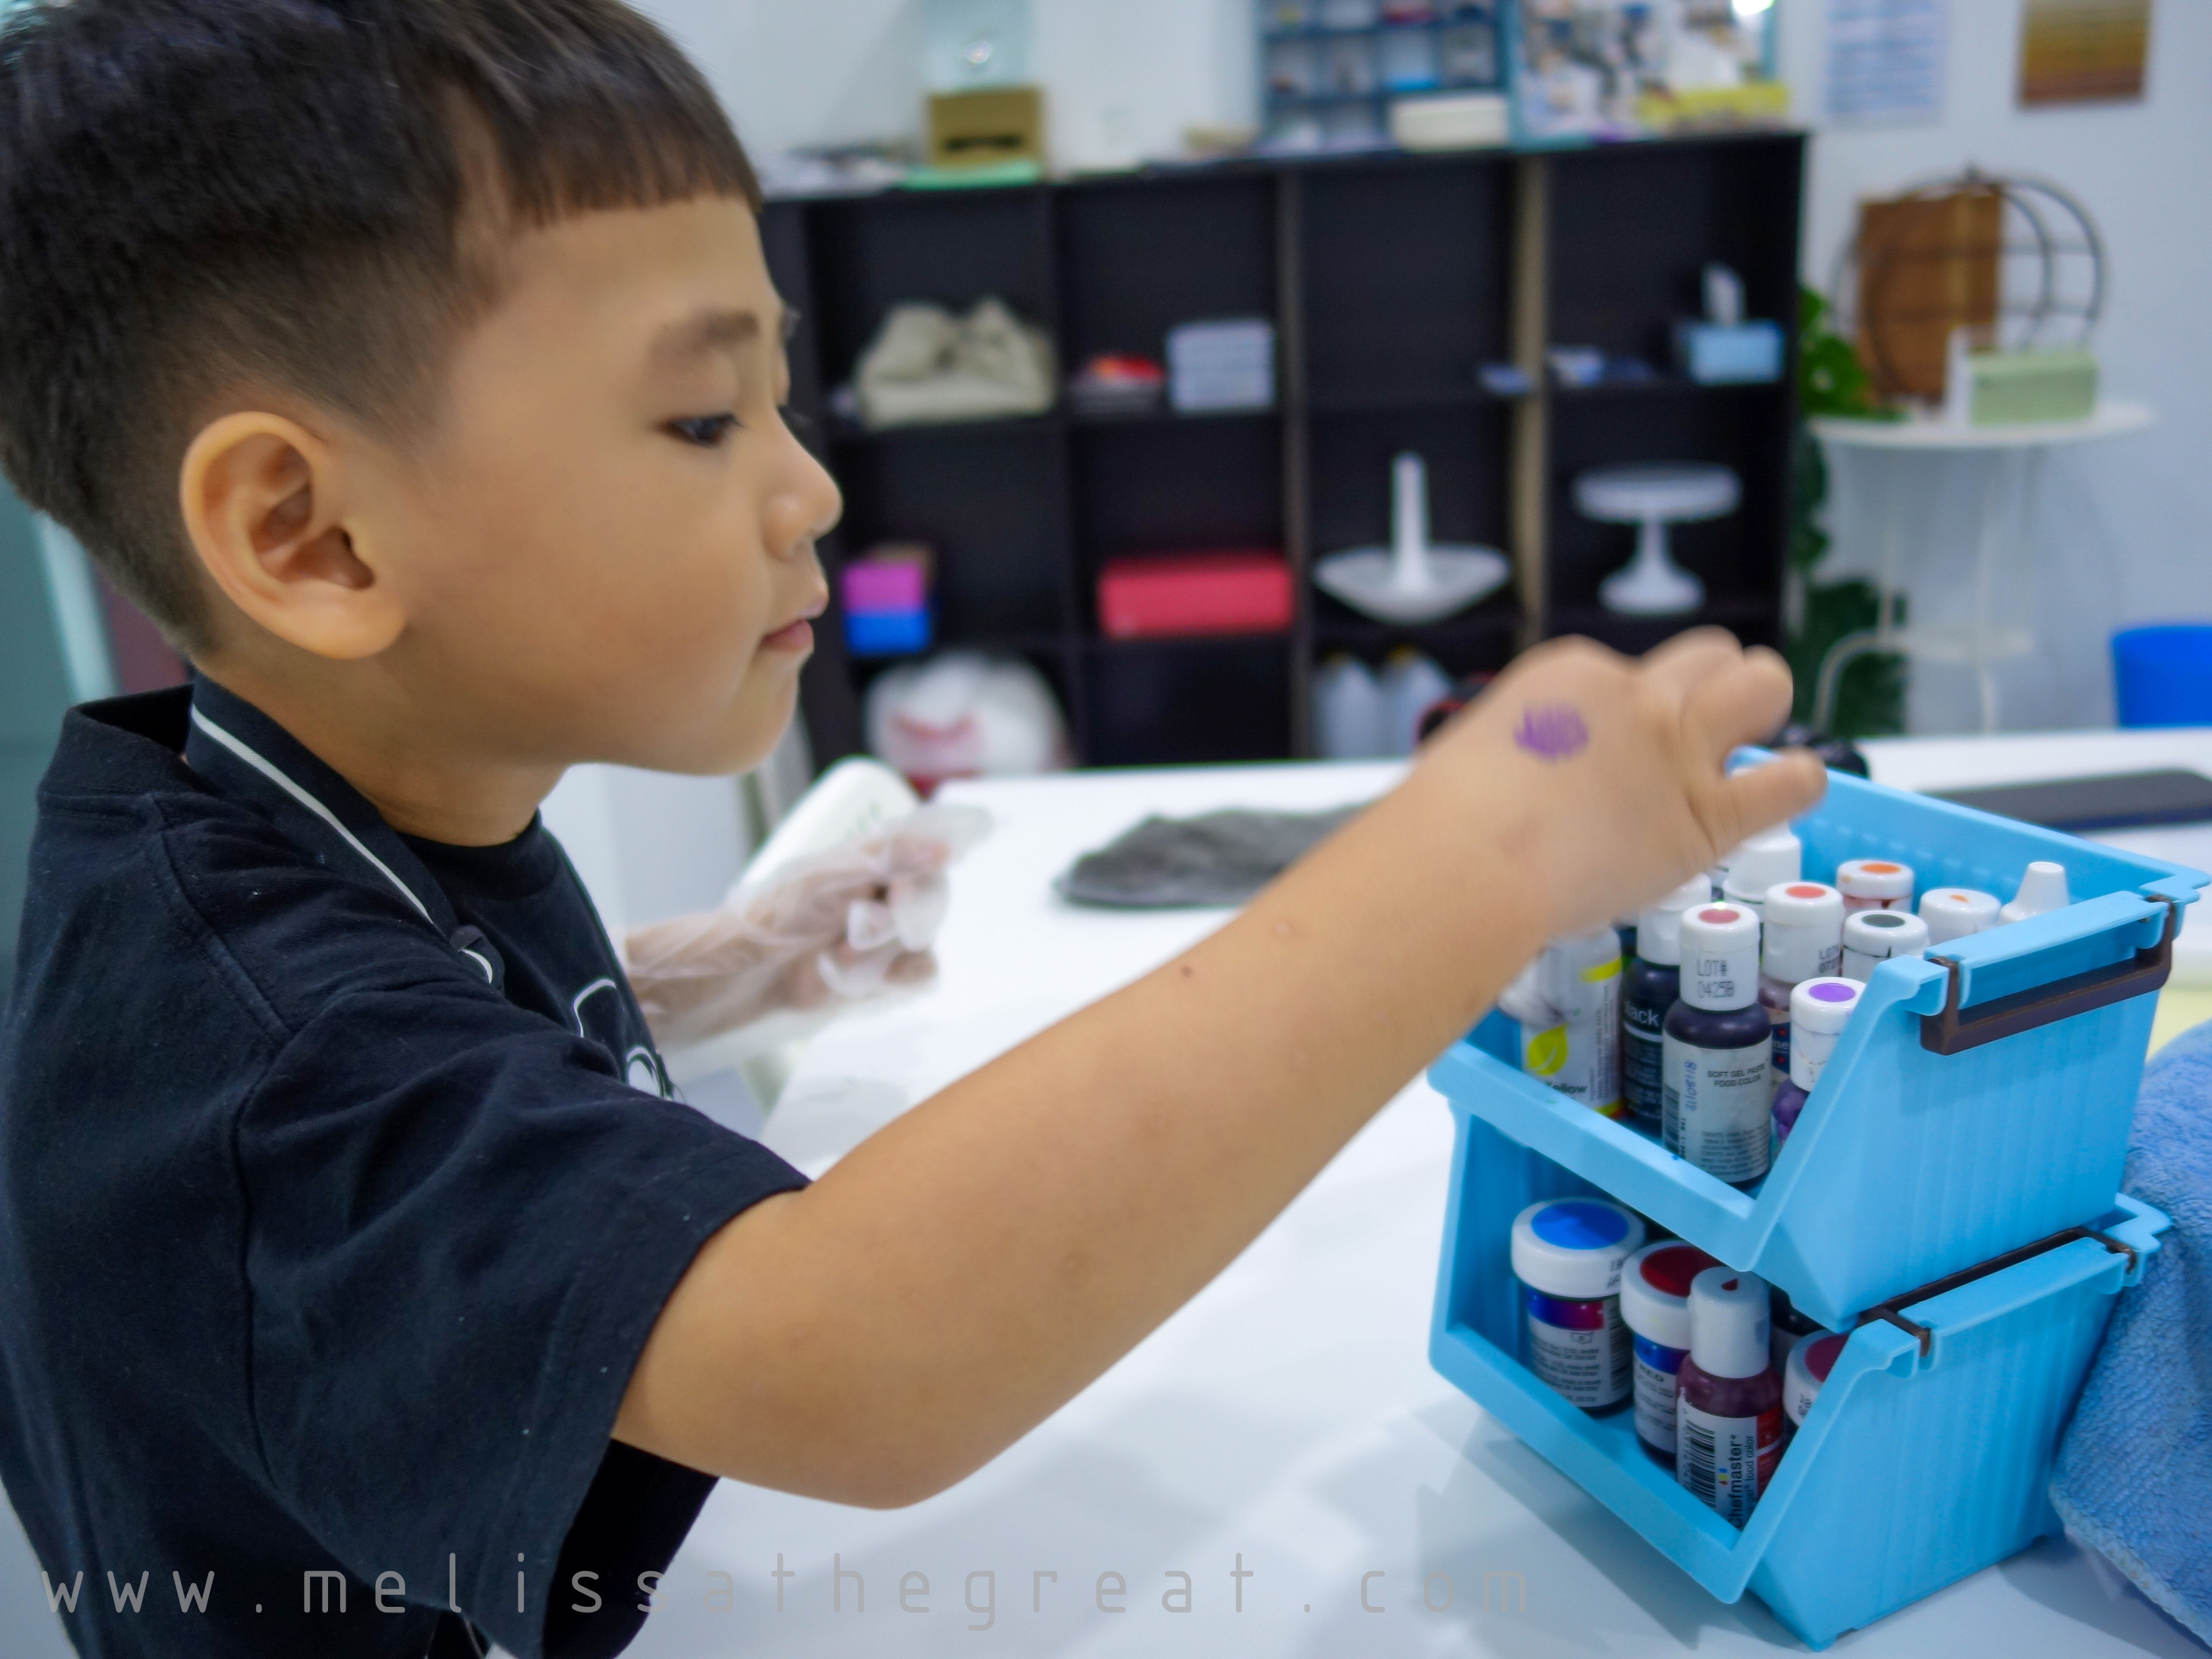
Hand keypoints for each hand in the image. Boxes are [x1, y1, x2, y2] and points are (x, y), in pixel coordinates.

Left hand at [624, 805, 991, 1046]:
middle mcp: (890, 892)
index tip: (897, 892)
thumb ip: (890, 854)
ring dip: (880, 954)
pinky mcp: (889, 974)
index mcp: (878, 857)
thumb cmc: (777, 915)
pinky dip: (888, 978)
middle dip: (890, 922)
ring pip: (926, 941)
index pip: (931, 851)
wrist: (747, 973)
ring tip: (837, 957)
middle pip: (932, 901)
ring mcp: (892, 935)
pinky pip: (922, 974)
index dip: (922, 873)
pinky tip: (853, 976)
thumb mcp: (830, 873)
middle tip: (853, 929)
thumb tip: (947, 845)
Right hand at [1410, 629, 1826, 938]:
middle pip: (1710, 657)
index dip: (1629, 712)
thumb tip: (1527, 784)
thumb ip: (1523, 752)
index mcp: (1572, 674)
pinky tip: (1790, 788)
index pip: (1628, 672)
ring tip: (1755, 739)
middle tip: (1705, 726)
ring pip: (1764, 687)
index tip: (1613, 752)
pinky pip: (1789, 781)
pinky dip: (1798, 780)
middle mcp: (1635, 698)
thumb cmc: (1446, 824)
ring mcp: (1677, 752)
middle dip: (1713, 684)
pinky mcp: (1707, 817)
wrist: (1465, 864)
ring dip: (1764, 706)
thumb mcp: (1475, 751)